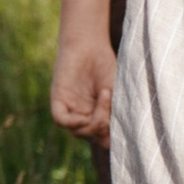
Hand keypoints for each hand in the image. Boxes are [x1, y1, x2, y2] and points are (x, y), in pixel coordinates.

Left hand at [51, 31, 115, 146]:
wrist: (90, 44)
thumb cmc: (107, 66)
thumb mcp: (117, 92)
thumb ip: (116, 113)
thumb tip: (116, 135)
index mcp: (99, 116)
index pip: (103, 139)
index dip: (113, 140)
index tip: (124, 130)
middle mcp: (84, 115)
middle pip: (92, 137)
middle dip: (104, 127)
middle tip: (113, 106)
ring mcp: (71, 108)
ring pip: (78, 132)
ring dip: (93, 121)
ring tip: (105, 95)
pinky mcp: (58, 99)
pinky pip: (61, 120)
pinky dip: (73, 123)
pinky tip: (83, 116)